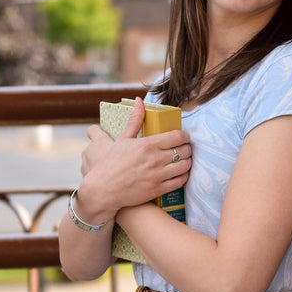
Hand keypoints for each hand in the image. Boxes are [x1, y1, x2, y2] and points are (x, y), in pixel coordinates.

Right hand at [77, 97, 190, 217]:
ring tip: (184, 160)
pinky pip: (180, 182)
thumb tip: (139, 101)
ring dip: (187, 162)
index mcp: (147, 144)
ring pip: (184, 166)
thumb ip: (135, 120)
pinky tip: (180, 173)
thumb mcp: (122, 139)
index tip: (184, 136)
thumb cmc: (111, 163)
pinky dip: (184, 176)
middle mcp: (154, 160)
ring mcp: (157, 176)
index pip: (177, 136)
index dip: (185, 135)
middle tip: (185, 148)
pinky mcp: (157, 190)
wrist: (103, 189)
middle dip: (187, 148)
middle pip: (184, 151)